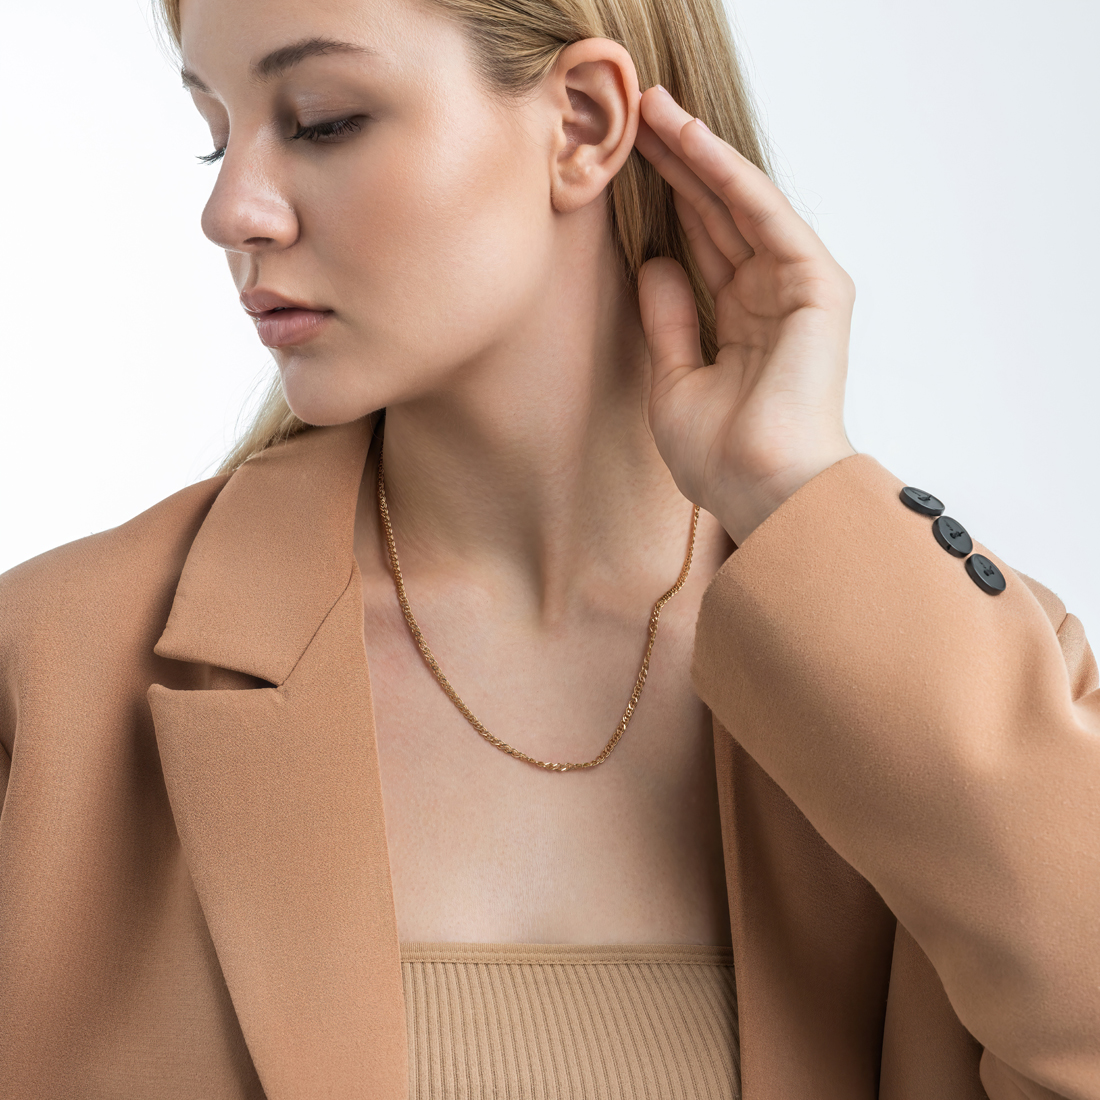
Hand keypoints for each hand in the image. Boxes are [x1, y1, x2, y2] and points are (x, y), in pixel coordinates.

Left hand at [635, 85, 856, 544]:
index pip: (701, 247)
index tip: (628, 164)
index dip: (666, 204)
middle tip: (638, 118)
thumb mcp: (673, 382)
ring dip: (700, 156)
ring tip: (656, 111)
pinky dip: (731, 179)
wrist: (761, 491)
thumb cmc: (722, 458)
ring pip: (741, 207)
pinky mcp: (817, 286)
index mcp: (742, 325)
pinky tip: (694, 144)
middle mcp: (770, 299)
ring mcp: (796, 290)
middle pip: (717, 217)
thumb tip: (653, 263)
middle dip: (678, 167)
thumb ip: (668, 320)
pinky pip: (766, 218)